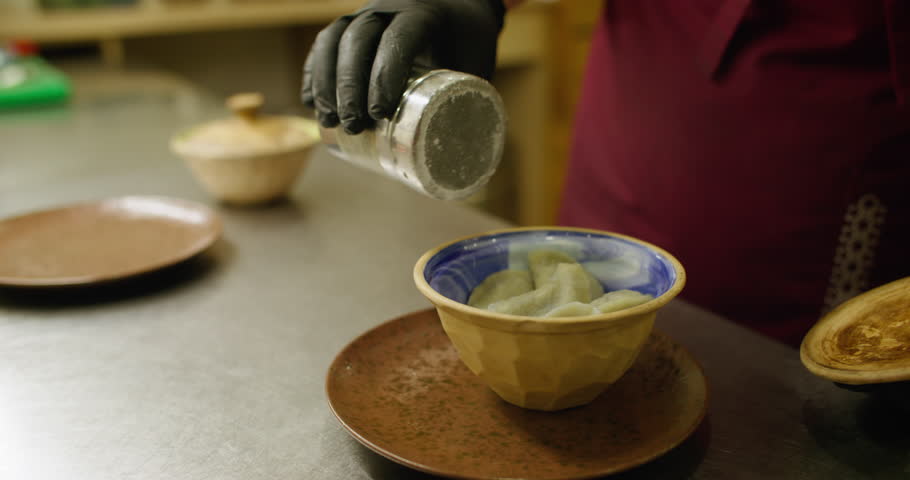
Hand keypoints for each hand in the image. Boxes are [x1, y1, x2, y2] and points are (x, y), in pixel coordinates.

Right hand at [302, 0, 504, 133]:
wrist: (458, 9)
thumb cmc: (470, 44)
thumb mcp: (478, 65)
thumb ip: (472, 99)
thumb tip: (468, 154)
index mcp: (424, 14)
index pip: (400, 38)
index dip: (385, 74)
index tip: (378, 113)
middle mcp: (390, 7)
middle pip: (359, 39)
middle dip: (349, 85)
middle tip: (352, 126)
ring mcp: (366, 12)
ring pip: (334, 38)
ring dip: (325, 81)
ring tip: (329, 121)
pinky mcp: (351, 25)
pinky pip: (324, 43)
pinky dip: (313, 71)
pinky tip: (310, 101)